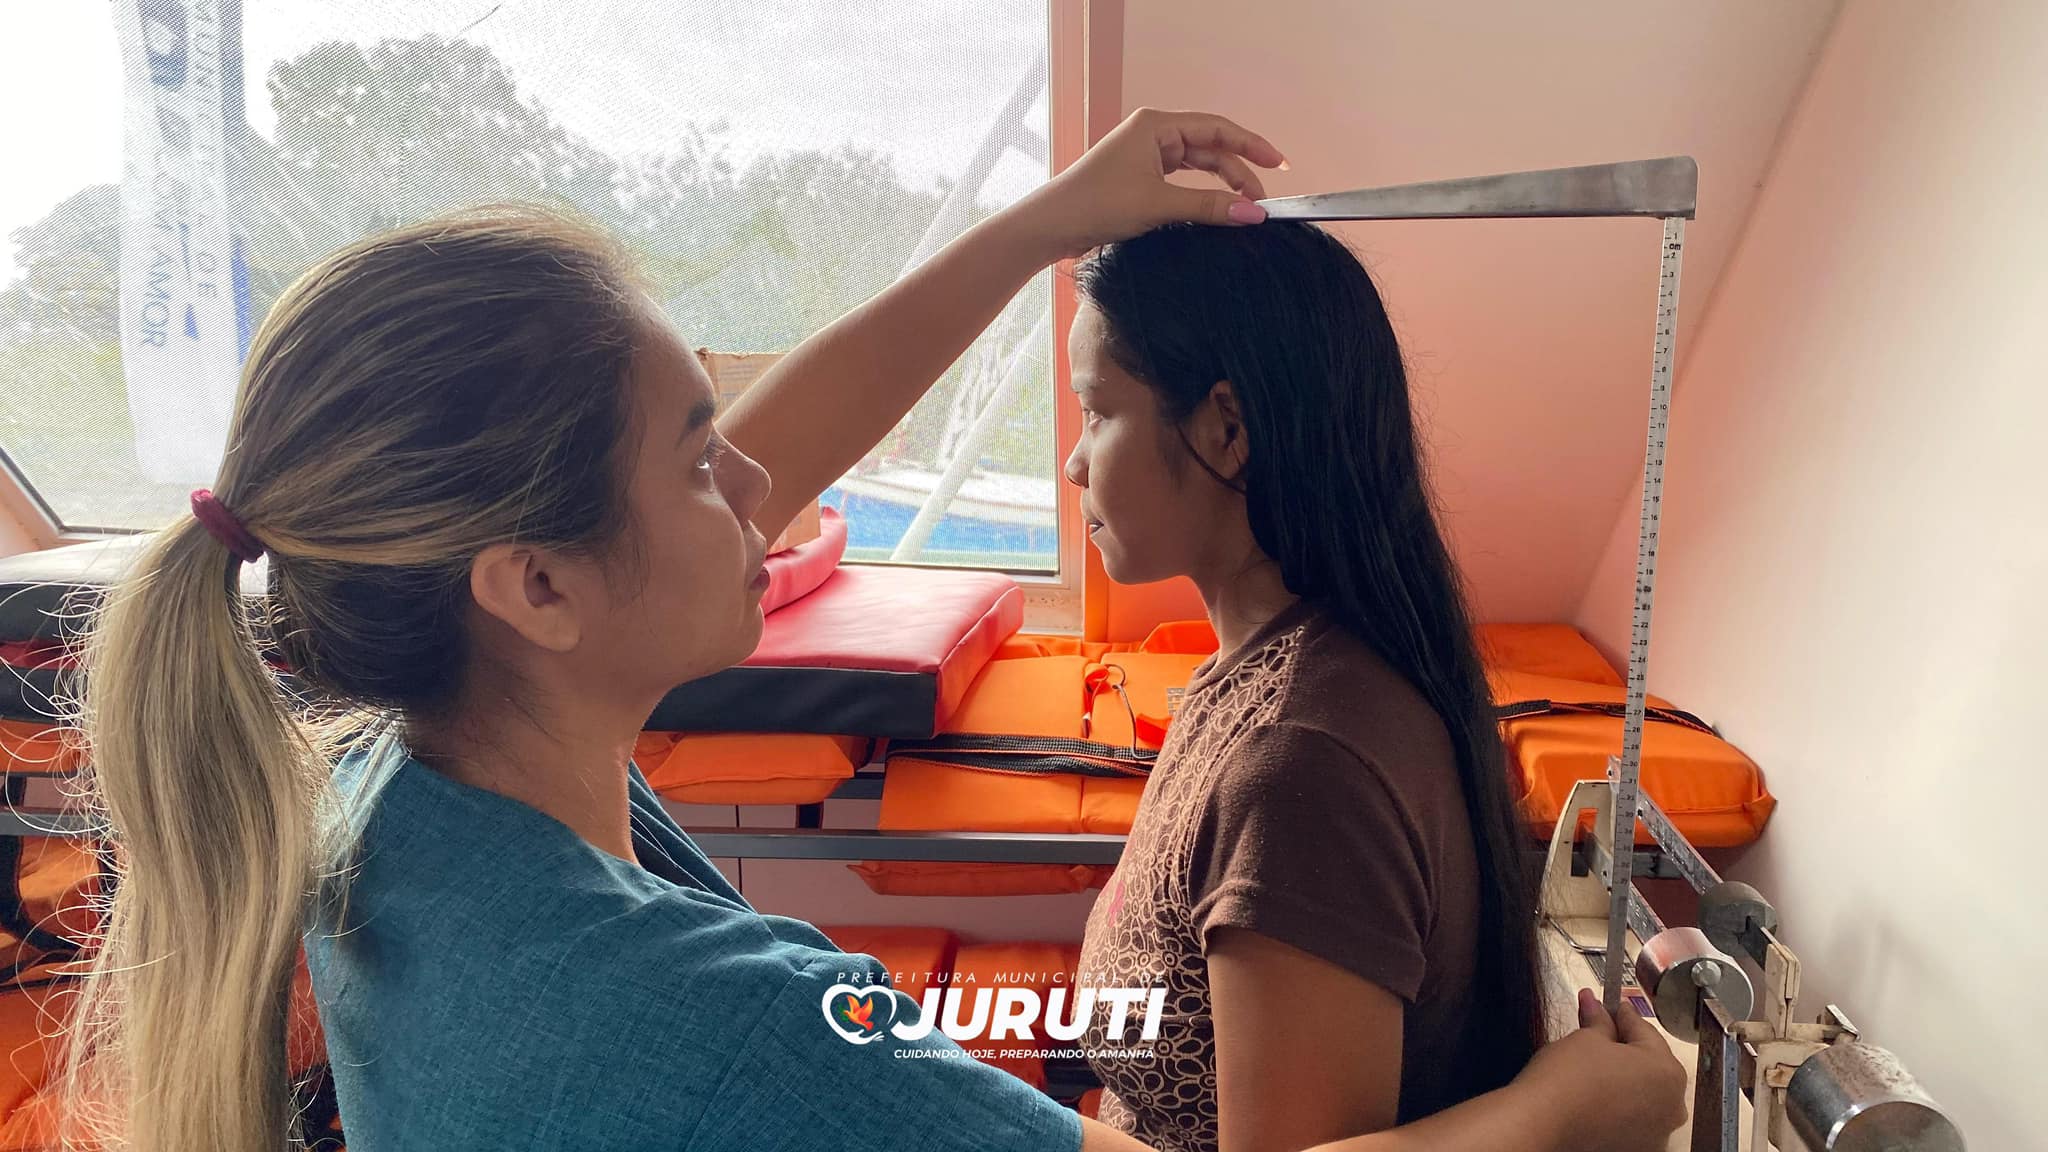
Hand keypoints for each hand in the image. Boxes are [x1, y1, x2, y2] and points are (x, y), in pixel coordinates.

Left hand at [1011, 108, 1288, 259]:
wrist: (1052, 226)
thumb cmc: (1096, 204)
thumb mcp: (1158, 205)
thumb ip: (1209, 208)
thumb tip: (1254, 214)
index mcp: (1156, 125)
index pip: (1217, 129)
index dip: (1251, 145)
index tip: (1279, 164)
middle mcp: (1153, 134)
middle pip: (1210, 147)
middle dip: (1239, 171)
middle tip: (1262, 201)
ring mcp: (1146, 156)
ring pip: (1197, 166)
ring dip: (1222, 185)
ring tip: (1245, 209)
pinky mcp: (1140, 179)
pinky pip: (1182, 182)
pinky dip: (1202, 195)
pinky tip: (1217, 210)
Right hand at [1512, 989, 1688, 1151]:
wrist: (1543, 1125)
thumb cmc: (1568, 1080)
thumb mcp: (1586, 1038)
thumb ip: (1599, 1022)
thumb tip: (1595, 1005)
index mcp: (1668, 1072)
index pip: (1644, 1031)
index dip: (1620, 1015)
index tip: (1606, 1006)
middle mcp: (1672, 1106)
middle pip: (1647, 1065)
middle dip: (1622, 1048)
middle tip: (1593, 1034)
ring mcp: (1656, 1132)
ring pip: (1640, 1094)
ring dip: (1621, 1079)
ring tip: (1588, 1068)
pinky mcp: (1636, 1148)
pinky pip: (1630, 1118)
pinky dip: (1615, 1105)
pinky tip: (1592, 1097)